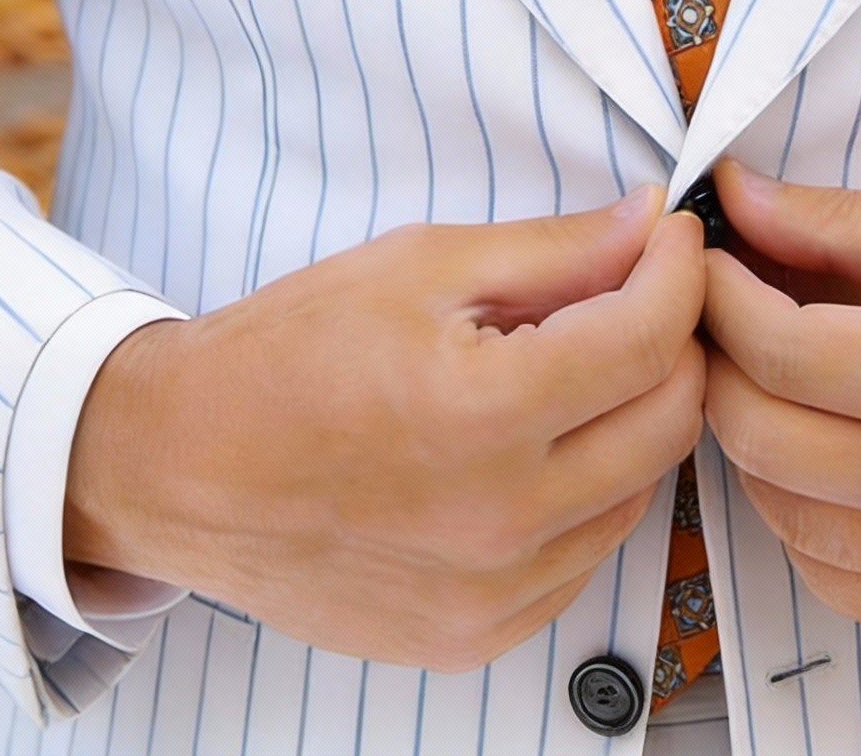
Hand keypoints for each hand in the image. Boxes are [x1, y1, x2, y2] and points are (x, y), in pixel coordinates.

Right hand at [65, 190, 705, 670]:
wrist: (182, 466)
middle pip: (669, 420)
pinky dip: (588, 490)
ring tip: (574, 365)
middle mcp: (500, 521)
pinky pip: (586, 554)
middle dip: (673, 340)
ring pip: (641, 490)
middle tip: (637, 291)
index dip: (678, 270)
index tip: (671, 237)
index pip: (649, 338)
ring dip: (634, 417)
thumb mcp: (420, 265)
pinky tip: (536, 443)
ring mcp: (492, 594)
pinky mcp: (477, 636)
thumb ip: (553, 250)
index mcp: (482, 415)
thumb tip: (646, 225)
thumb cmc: (286, 355)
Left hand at [700, 163, 860, 652]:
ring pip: (786, 520)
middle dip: (720, 364)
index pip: (779, 351)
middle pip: (763, 438)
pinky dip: (806, 522)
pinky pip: (842, 585)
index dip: (720, 296)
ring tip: (772, 381)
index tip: (707, 261)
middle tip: (725, 316)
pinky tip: (822, 461)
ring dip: (754, 443)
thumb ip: (845, 223)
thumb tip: (737, 198)